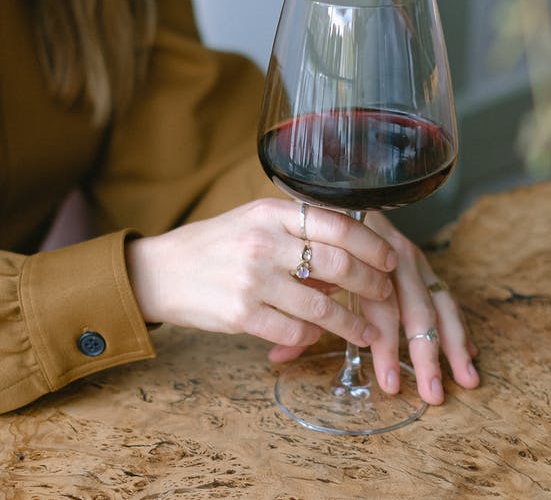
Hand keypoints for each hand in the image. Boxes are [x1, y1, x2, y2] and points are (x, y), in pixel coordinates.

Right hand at [126, 198, 397, 357]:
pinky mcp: (241, 314)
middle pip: (338, 265)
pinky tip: (318, 336)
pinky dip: (313, 337)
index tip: (391, 258)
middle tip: (385, 296)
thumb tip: (349, 262)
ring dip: (353, 324)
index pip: (338, 224)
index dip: (372, 245)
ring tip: (369, 331)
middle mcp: (264, 243)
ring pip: (322, 307)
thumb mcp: (253, 223)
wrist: (160, 272)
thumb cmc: (213, 247)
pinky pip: (295, 332)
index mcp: (270, 212)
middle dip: (371, 285)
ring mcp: (253, 280)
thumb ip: (297, 234)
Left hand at [268, 211, 480, 403]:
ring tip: (467, 379)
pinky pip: (444, 295)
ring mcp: (411, 258)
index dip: (386, 347)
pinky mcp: (421, 263)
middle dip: (426, 353)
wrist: (326, 194)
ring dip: (453, 343)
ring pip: (438, 302)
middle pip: (416, 307)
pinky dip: (457, 324)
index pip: (381, 306)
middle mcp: (393, 254)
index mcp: (362, 257)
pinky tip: (468, 352)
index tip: (389, 384)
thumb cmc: (308, 243)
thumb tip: (276, 357)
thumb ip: (296, 314)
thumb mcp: (300, 275)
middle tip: (431, 393)